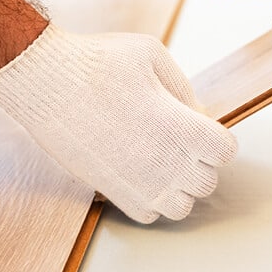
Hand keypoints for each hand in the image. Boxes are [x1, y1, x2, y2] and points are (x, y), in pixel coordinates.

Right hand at [0, 24, 236, 223]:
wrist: (45, 81)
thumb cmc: (97, 63)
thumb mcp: (152, 55)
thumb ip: (183, 89)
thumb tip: (198, 114)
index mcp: (182, 126)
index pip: (226, 151)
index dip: (216, 137)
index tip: (199, 126)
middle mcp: (166, 162)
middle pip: (208, 181)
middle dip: (200, 161)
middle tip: (178, 140)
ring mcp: (140, 183)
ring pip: (182, 206)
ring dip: (179, 187)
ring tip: (162, 161)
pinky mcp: (113, 193)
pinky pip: (150, 216)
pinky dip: (152, 201)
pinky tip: (140, 174)